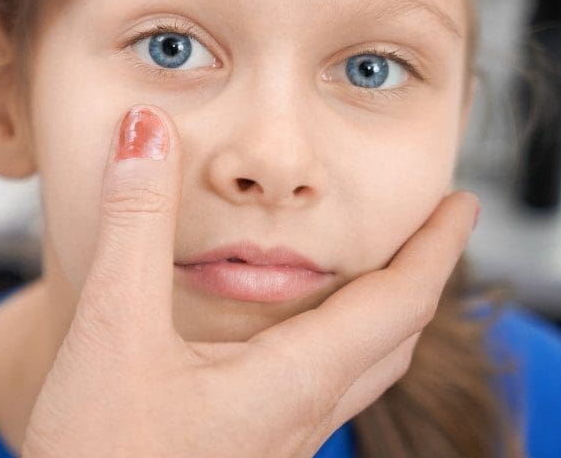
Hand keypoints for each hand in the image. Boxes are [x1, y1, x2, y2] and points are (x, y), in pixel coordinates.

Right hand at [23, 105, 478, 457]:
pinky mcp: (243, 452)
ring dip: (379, 316)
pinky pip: (318, 392)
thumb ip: (133, 226)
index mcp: (290, 382)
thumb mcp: (111, 327)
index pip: (398, 305)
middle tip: (428, 231)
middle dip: (418, 279)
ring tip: (369, 273)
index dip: (435, 248)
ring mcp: (275, 444)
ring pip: (357, 372)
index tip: (460, 204)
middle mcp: (298, 418)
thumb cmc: (99, 456)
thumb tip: (146, 135)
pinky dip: (332, 344)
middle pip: (392, 342)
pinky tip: (286, 339)